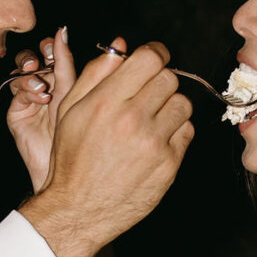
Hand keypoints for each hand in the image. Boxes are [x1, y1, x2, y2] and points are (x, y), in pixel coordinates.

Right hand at [5, 27, 78, 191]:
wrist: (66, 169)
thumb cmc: (81, 139)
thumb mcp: (81, 96)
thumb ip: (79, 66)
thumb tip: (96, 36)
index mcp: (64, 81)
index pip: (53, 54)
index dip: (52, 46)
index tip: (55, 44)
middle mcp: (45, 88)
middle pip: (33, 59)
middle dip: (36, 56)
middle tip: (43, 58)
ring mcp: (28, 101)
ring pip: (21, 73)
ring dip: (29, 73)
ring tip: (42, 85)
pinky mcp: (16, 114)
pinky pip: (15, 93)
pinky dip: (26, 90)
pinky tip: (39, 97)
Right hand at [18, 40, 192, 256]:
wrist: (79, 209)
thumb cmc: (72, 159)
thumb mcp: (70, 110)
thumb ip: (95, 74)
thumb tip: (121, 47)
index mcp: (106, 102)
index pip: (150, 58)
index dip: (155, 53)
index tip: (153, 59)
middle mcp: (132, 120)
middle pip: (169, 78)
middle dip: (159, 82)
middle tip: (148, 94)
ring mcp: (153, 143)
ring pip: (183, 104)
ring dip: (170, 107)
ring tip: (152, 119)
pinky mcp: (168, 164)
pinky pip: (187, 132)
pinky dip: (175, 132)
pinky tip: (156, 140)